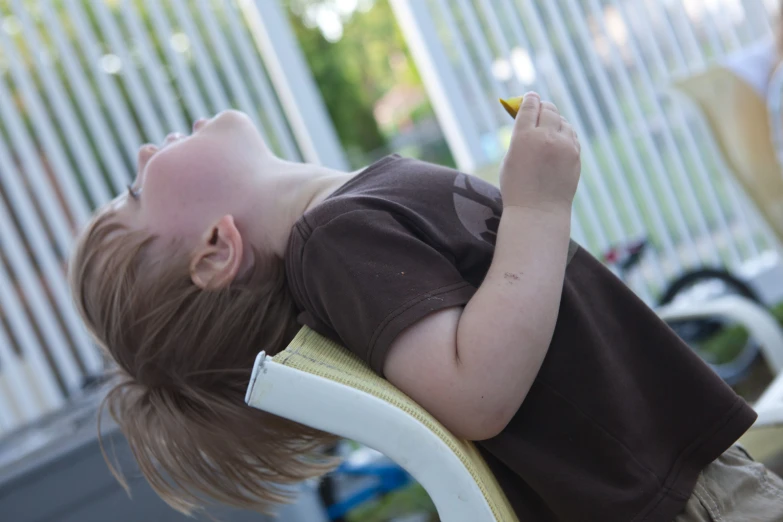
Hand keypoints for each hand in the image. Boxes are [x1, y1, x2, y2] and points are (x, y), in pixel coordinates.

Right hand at [499, 93, 580, 211]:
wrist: (538, 211)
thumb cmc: (517, 187)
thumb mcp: (510, 158)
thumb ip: (520, 136)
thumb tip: (529, 119)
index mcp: (524, 137)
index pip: (530, 107)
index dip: (529, 99)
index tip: (530, 97)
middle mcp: (546, 137)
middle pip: (548, 109)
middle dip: (543, 106)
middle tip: (540, 107)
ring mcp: (564, 145)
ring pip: (562, 120)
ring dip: (555, 119)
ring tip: (549, 125)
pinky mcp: (575, 154)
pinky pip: (571, 134)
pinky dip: (564, 132)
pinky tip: (558, 138)